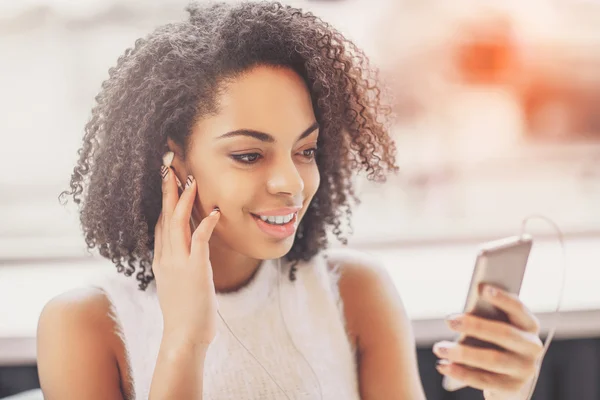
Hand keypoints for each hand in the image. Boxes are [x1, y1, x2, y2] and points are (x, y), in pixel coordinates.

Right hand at [153, 161, 220, 346]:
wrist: (183, 335)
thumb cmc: (184, 311)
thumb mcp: (175, 282)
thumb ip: (176, 262)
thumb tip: (184, 248)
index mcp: (162, 258)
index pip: (161, 221)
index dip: (164, 199)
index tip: (167, 178)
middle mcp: (166, 256)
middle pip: (165, 215)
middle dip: (167, 189)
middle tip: (169, 165)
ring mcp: (178, 262)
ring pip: (177, 223)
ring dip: (183, 199)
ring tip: (188, 178)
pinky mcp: (195, 270)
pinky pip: (199, 241)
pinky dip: (205, 224)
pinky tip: (213, 211)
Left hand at [433, 285, 543, 398]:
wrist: (506, 375)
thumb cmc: (493, 340)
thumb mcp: (493, 324)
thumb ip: (485, 315)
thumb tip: (463, 311)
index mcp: (529, 325)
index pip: (519, 309)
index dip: (503, 298)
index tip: (482, 288)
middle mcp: (532, 347)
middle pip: (504, 334)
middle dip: (475, 326)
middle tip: (449, 320)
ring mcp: (524, 369)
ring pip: (492, 359)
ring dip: (462, 353)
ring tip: (438, 348)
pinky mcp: (512, 388)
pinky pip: (484, 380)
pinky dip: (461, 372)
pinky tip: (443, 365)